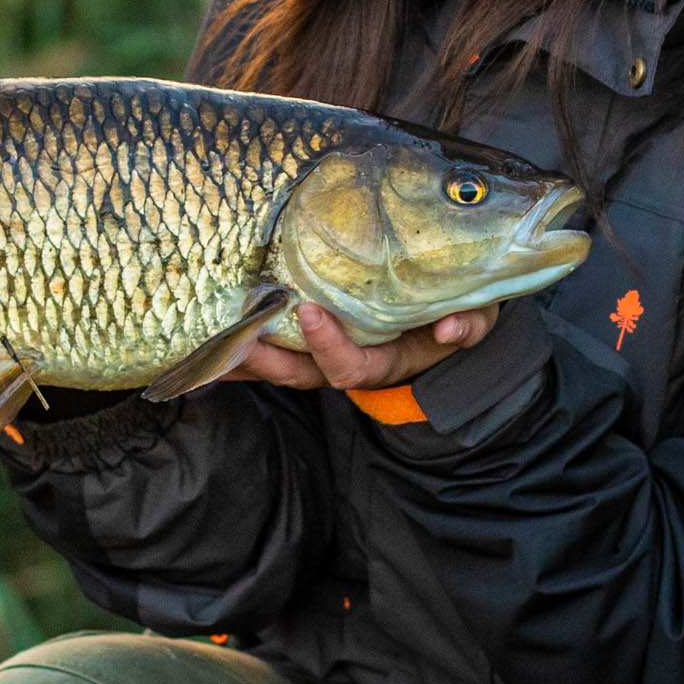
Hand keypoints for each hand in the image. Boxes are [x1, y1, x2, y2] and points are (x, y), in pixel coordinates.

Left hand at [218, 302, 496, 392]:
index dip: (330, 347)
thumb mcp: (476, 314)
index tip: (310, 311)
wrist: (444, 310)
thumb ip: (470, 322)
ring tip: (209, 338)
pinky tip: (208, 332)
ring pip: (279, 365)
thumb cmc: (456, 309)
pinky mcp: (308, 339)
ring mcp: (325, 354)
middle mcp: (350, 362)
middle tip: (240, 334)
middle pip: (302, 374)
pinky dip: (241, 344)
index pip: (352, 367)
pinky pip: (272, 347)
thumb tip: (451, 329)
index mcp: (387, 361)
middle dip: (269, 360)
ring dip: (244, 356)